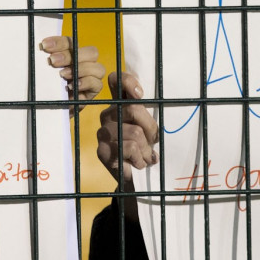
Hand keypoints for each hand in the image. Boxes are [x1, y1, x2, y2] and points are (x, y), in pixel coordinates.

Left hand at [40, 35, 104, 105]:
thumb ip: (45, 61)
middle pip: (91, 52)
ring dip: (80, 69)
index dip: (60, 42)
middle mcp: (85, 63)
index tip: (45, 45)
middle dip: (72, 55)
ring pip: (98, 67)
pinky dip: (85, 83)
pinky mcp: (93, 92)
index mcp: (73, 54)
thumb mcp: (44, 72)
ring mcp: (92, 77)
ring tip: (62, 75)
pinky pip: (97, 84)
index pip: (72, 42)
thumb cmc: (46, 88)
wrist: (49, 108)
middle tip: (53, 61)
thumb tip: (41, 48)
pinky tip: (71, 86)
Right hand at [96, 71, 159, 187]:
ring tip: (146, 157)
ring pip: (135, 133)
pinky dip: (140, 159)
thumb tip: (157, 104)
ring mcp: (103, 133)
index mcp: (119, 105)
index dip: (128, 81)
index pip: (116, 81)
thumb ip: (148, 115)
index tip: (141, 94)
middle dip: (151, 128)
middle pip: (134, 109)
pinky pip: (130, 148)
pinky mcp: (102, 151)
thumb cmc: (144, 149)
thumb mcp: (149, 129)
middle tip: (154, 142)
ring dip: (147, 149)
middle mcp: (108, 115)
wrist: (134, 178)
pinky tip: (138, 164)